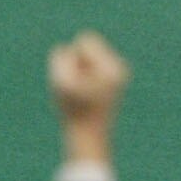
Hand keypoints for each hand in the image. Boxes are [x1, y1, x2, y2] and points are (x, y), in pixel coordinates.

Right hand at [48, 31, 128, 164]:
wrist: (89, 140)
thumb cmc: (75, 111)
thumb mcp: (61, 81)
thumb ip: (61, 57)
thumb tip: (66, 49)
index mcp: (112, 66)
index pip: (86, 40)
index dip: (73, 57)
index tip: (76, 80)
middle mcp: (119, 68)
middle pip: (87, 48)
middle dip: (76, 64)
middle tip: (78, 90)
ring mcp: (116, 76)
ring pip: (86, 60)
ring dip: (76, 73)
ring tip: (79, 95)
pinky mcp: (109, 85)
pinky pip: (87, 71)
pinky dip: (79, 81)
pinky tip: (82, 98)